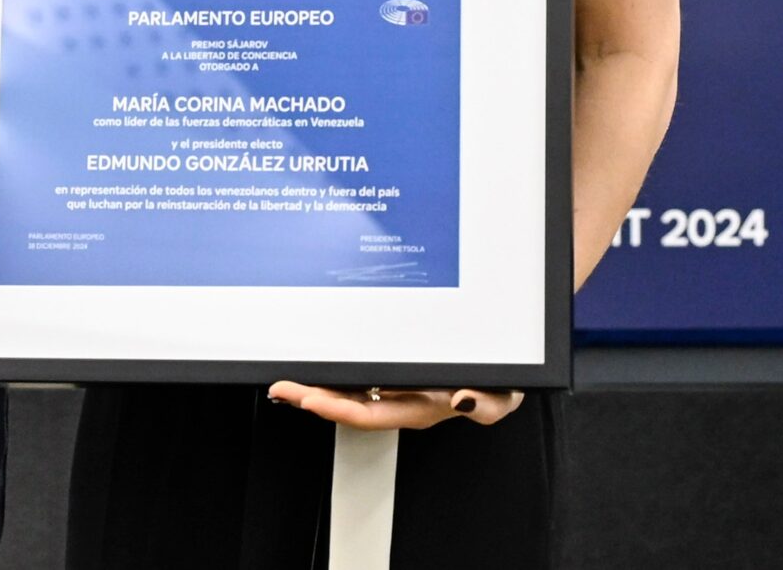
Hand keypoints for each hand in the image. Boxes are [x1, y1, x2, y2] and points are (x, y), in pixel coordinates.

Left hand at [266, 382, 523, 430]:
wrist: (500, 368)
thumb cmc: (496, 382)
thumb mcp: (501, 393)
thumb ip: (486, 403)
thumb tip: (460, 400)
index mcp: (420, 408)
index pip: (371, 414)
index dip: (338, 409)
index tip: (310, 400)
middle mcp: (400, 401)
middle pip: (348, 404)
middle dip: (312, 398)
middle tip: (282, 389)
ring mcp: (394, 388)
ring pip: (346, 391)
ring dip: (315, 387)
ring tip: (285, 383)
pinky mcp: (391, 372)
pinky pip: (355, 377)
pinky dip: (330, 375)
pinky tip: (310, 370)